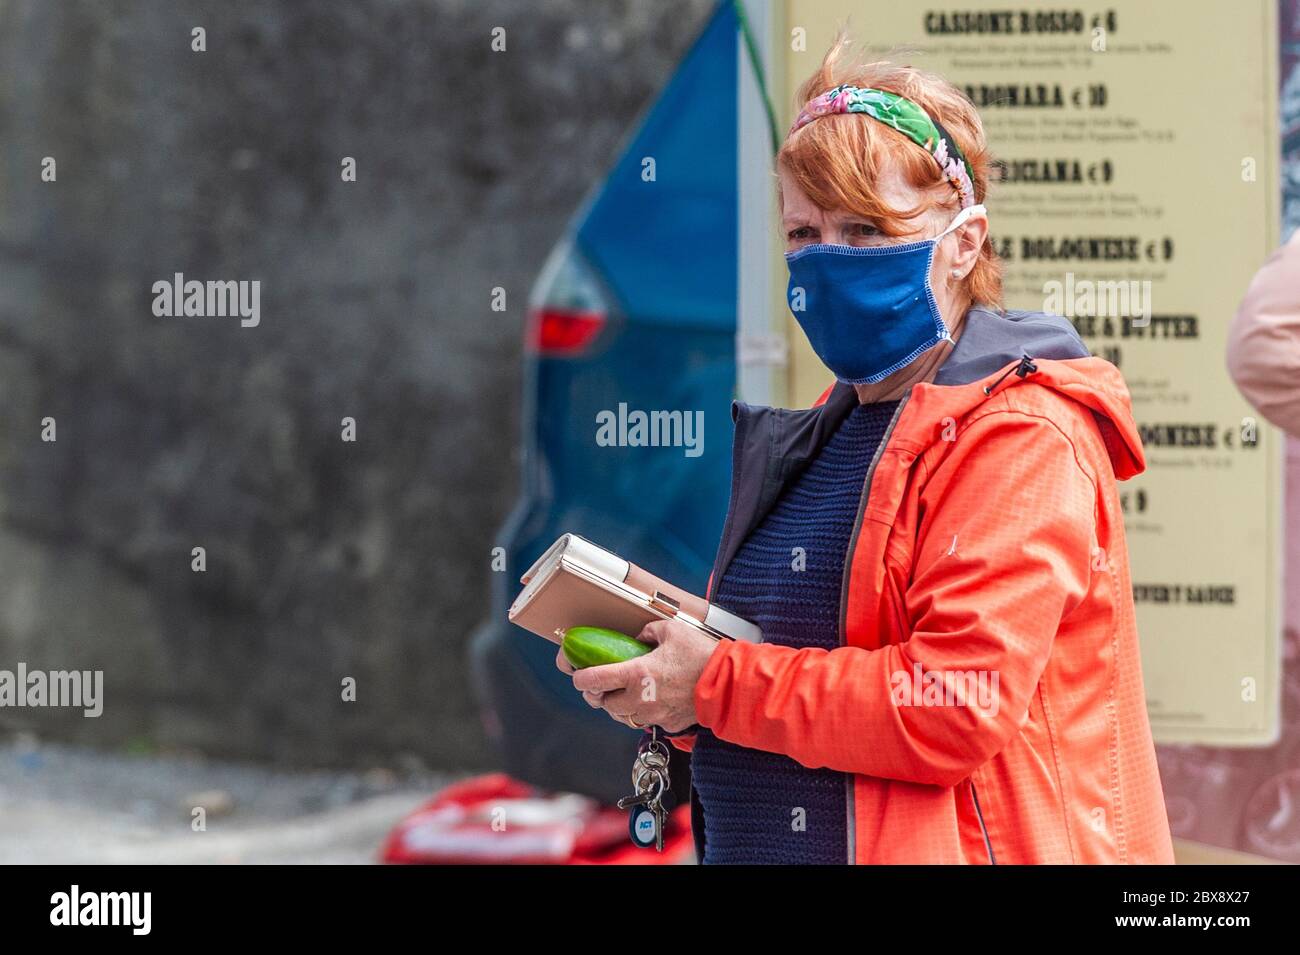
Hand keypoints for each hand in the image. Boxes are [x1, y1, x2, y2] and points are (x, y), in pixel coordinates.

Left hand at [558, 618, 718, 732]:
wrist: (727, 685)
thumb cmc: (701, 657)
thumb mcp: (672, 631)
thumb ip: (649, 631)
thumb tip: (640, 636)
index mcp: (636, 674)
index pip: (594, 681)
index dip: (580, 678)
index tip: (578, 675)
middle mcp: (639, 698)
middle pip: (604, 704)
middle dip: (597, 695)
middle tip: (598, 685)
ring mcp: (653, 715)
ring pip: (622, 717)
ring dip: (616, 706)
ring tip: (620, 694)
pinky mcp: (667, 724)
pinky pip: (644, 722)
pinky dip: (639, 713)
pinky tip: (644, 702)